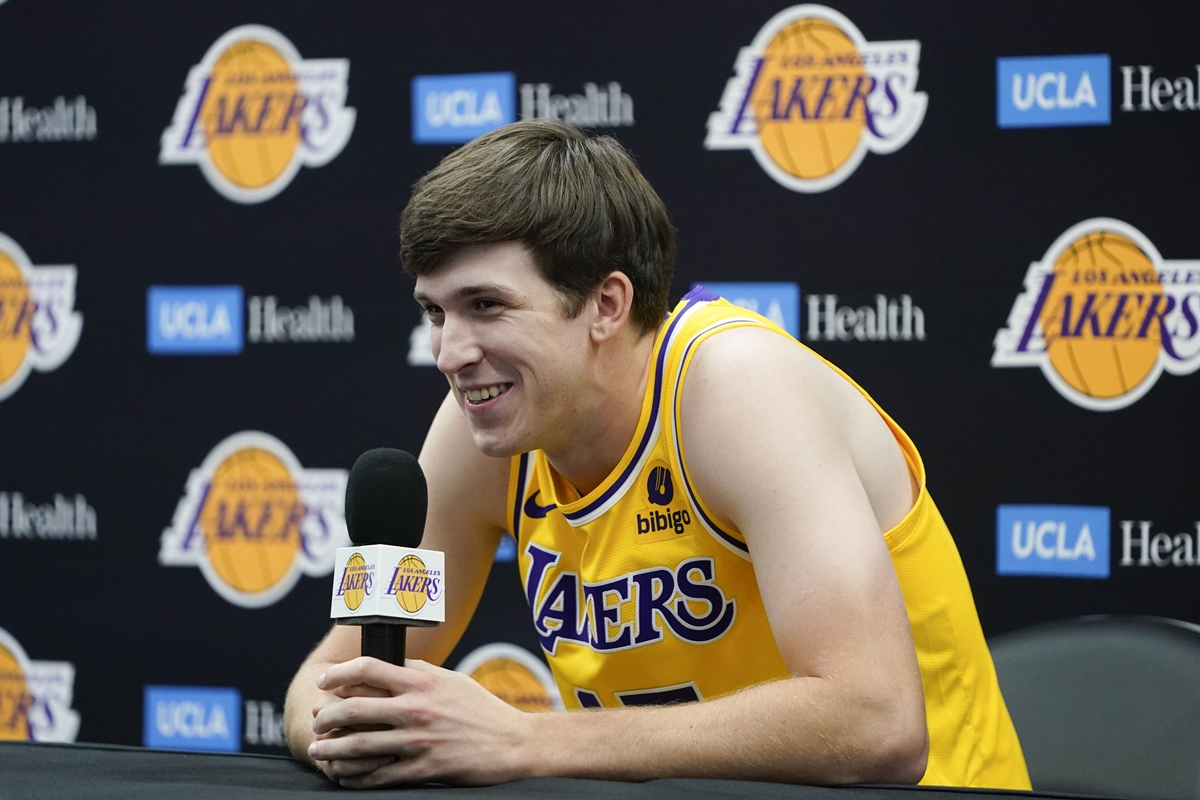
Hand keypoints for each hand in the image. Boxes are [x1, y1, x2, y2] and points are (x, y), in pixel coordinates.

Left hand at [308, 656, 533, 787]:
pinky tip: (344, 776)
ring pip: (359, 746)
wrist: (512, 743)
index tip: (325, 681)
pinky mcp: (423, 770)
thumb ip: (419, 671)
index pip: (368, 669)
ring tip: (318, 749)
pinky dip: (355, 778)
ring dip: (332, 749)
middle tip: (316, 720)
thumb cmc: (482, 709)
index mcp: (422, 682)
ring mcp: (418, 742)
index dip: (339, 674)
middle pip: (354, 708)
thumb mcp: (451, 679)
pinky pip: (378, 776)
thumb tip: (388, 666)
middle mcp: (416, 709)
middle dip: (326, 716)